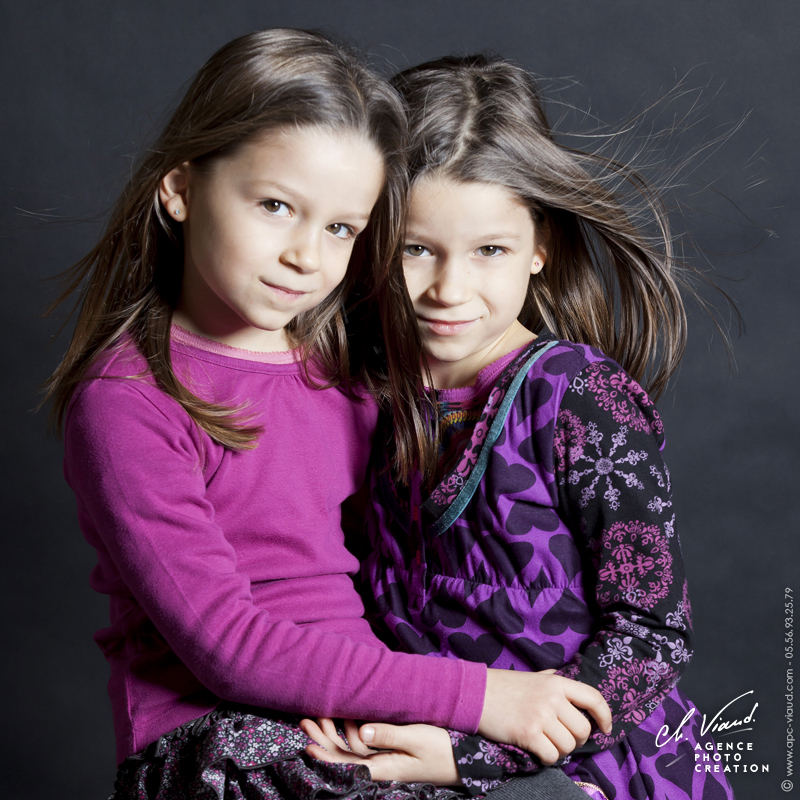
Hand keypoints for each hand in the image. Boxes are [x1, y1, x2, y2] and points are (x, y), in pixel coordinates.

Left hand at [299, 717, 458, 784]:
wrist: (465, 758)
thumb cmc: (441, 748)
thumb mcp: (416, 739)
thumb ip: (388, 735)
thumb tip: (361, 732)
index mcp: (383, 768)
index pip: (346, 767)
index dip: (325, 758)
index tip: (308, 745)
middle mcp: (380, 766)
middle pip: (343, 757)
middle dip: (323, 739)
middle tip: (305, 720)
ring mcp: (385, 759)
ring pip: (351, 749)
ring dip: (333, 733)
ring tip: (317, 714)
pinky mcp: (391, 752)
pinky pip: (364, 744)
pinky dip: (351, 730)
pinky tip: (345, 717)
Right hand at [478, 668, 612, 764]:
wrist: (475, 693)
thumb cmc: (503, 686)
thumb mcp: (532, 676)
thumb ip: (550, 679)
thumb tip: (564, 677)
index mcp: (556, 682)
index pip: (593, 698)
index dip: (605, 715)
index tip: (605, 727)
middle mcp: (552, 698)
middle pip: (583, 729)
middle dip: (576, 740)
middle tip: (562, 739)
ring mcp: (540, 716)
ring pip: (568, 746)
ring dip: (559, 750)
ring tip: (546, 743)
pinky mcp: (528, 734)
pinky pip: (551, 756)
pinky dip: (547, 759)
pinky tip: (537, 751)